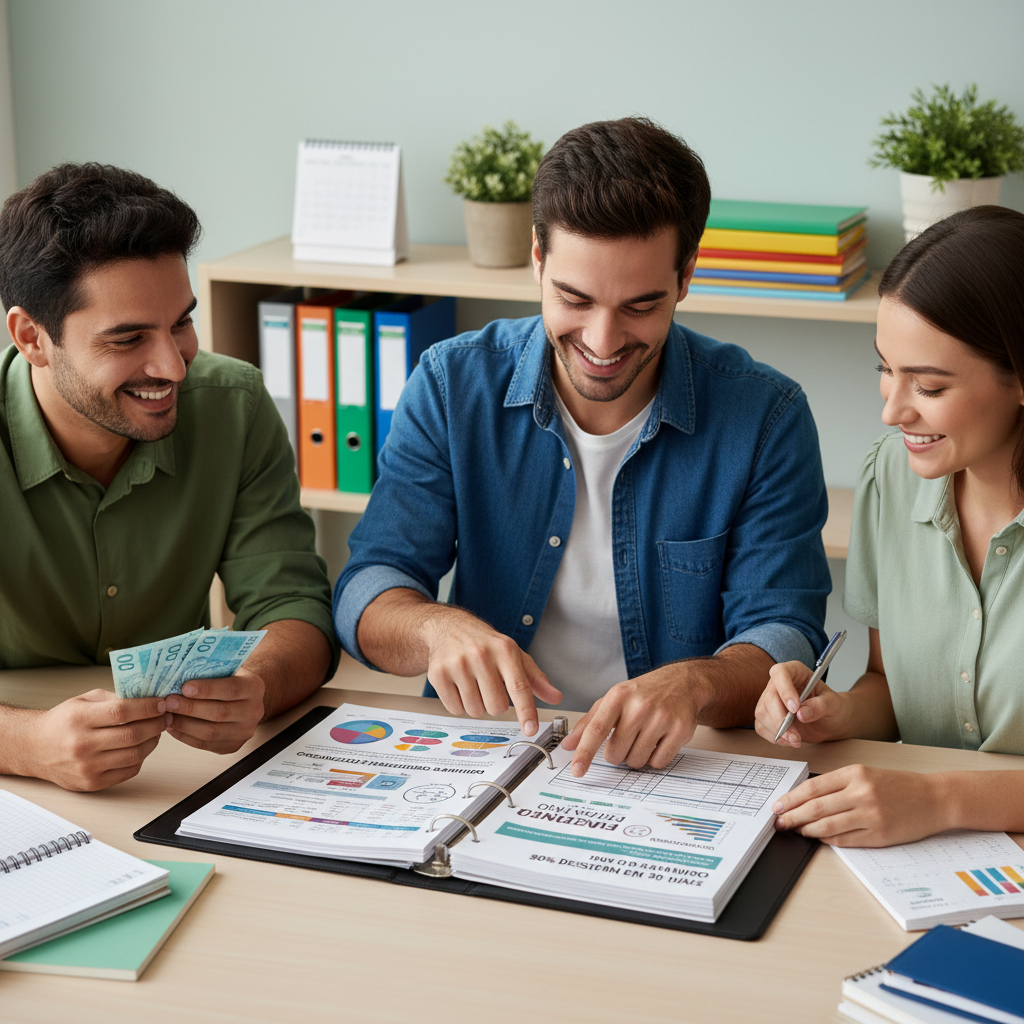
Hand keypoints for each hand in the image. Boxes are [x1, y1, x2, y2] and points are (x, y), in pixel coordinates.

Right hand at [22, 689, 166, 790]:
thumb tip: (147, 697)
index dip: (148, 706)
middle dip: (157, 723)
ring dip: (153, 741)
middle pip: (132, 734)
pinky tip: (142, 746)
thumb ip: (114, 698)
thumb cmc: (62, 722)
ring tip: (157, 731)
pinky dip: (141, 758)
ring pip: (135, 754)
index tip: (162, 702)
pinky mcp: (92, 783)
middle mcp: (81, 744)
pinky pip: (129, 771)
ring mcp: (86, 767)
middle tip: (166, 716)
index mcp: (79, 718)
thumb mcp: (84, 700)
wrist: (34, 748)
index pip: (122, 711)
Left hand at [164, 666, 265, 753]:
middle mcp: (254, 711)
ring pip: (211, 732)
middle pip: (219, 713)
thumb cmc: (229, 680)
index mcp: (254, 687)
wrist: (244, 700)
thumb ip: (210, 672)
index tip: (184, 687)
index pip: (231, 689)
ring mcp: (245, 731)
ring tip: (167, 715)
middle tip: (168, 702)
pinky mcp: (233, 746)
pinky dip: (185, 736)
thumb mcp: (227, 670)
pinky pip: (205, 744)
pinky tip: (173, 727)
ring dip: (184, 724)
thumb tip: (178, 674)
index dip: (207, 689)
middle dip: (190, 708)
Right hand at [424, 609, 561, 736]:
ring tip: (474, 684)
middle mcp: (480, 655)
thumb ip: (535, 678)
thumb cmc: (485, 644)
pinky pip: (455, 709)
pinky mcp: (438, 674)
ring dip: (477, 704)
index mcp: (504, 649)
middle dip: (496, 704)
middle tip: (490, 687)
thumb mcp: (514, 655)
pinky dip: (460, 704)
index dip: (526, 711)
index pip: (519, 686)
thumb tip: (555, 697)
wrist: (449, 628)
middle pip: (496, 706)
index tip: (531, 729)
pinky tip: (460, 686)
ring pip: (475, 710)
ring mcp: (457, 664)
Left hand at [561, 666, 700, 776]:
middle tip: (627, 737)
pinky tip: (659, 740)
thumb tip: (568, 745)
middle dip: (617, 753)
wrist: (682, 682)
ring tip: (644, 736)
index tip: (577, 770)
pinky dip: (655, 758)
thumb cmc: (643, 693)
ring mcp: (661, 718)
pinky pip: (658, 763)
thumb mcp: (613, 699)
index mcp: (618, 696)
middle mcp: (639, 706)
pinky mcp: (680, 730)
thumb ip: (589, 723)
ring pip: (636, 761)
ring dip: (636, 756)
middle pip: (615, 753)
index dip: (585, 752)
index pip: (596, 729)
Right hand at [754, 660, 847, 747]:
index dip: (785, 690)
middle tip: (795, 734)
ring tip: (796, 740)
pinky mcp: (767, 716)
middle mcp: (778, 684)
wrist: (829, 721)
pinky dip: (774, 737)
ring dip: (777, 730)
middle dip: (780, 719)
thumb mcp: (833, 704)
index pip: (780, 673)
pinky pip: (761, 726)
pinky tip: (789, 740)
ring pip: (762, 713)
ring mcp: (770, 700)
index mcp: (794, 671)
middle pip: (769, 697)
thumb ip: (820, 706)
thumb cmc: (832, 706)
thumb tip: (802, 714)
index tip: (795, 709)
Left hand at [773, 765, 947, 846]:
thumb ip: (838, 785)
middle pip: (816, 807)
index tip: (777, 805)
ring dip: (807, 830)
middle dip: (792, 816)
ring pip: (828, 825)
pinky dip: (828, 840)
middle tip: (778, 822)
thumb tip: (807, 799)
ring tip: (796, 830)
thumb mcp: (866, 774)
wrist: (935, 798)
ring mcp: (871, 815)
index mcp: (855, 774)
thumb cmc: (899, 785)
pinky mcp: (880, 835)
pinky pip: (846, 840)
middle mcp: (861, 793)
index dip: (791, 799)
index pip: (813, 787)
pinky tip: (818, 838)